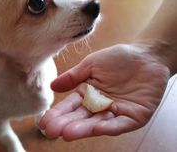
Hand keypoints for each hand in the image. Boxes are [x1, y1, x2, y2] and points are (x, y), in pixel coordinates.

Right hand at [39, 44, 169, 140]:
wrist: (145, 56)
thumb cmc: (117, 58)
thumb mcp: (90, 64)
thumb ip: (73, 76)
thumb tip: (52, 86)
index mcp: (88, 93)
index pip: (70, 106)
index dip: (58, 114)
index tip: (44, 122)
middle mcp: (99, 105)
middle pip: (81, 117)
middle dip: (66, 124)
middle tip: (51, 131)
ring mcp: (116, 112)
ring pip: (98, 123)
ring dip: (83, 129)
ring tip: (67, 132)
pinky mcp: (133, 116)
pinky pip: (120, 123)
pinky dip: (108, 127)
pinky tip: (95, 128)